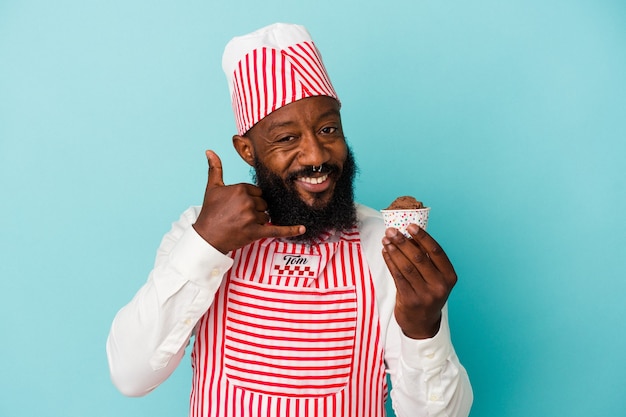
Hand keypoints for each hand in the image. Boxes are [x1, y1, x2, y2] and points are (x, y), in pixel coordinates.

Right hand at [193, 150, 304, 252]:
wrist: (206, 237)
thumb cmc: (210, 212)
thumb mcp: (212, 188)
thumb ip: (215, 168)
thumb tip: (210, 151)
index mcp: (240, 189)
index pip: (257, 191)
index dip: (250, 198)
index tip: (238, 206)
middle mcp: (247, 201)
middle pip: (263, 203)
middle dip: (255, 210)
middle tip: (239, 216)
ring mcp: (252, 217)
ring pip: (266, 216)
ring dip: (258, 221)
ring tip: (242, 224)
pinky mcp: (255, 232)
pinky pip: (276, 230)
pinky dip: (290, 230)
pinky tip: (302, 228)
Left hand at [381, 224, 456, 338]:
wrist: (422, 324)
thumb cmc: (427, 294)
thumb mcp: (434, 278)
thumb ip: (426, 259)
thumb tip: (409, 234)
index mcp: (449, 276)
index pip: (436, 251)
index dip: (423, 237)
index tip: (411, 226)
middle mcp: (440, 286)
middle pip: (419, 257)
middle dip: (403, 241)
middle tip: (392, 231)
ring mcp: (425, 295)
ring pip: (406, 266)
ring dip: (394, 250)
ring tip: (386, 240)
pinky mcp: (410, 300)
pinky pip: (397, 276)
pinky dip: (390, 262)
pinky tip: (385, 252)